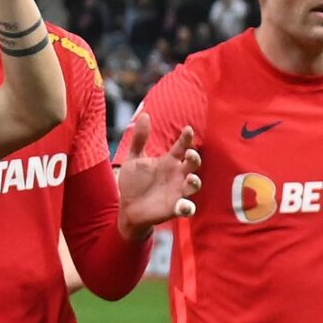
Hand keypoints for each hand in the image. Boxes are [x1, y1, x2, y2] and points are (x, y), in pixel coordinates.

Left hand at [114, 111, 198, 238]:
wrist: (127, 208)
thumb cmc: (134, 183)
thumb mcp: (134, 159)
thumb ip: (140, 139)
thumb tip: (144, 114)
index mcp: (169, 161)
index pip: (181, 147)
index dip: (186, 138)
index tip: (187, 130)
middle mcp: (177, 175)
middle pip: (193, 164)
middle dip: (194, 158)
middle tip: (189, 154)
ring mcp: (178, 191)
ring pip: (194, 185)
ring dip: (195, 182)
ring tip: (191, 178)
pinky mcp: (175, 208)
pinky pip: (187, 208)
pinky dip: (188, 208)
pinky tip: (184, 206)